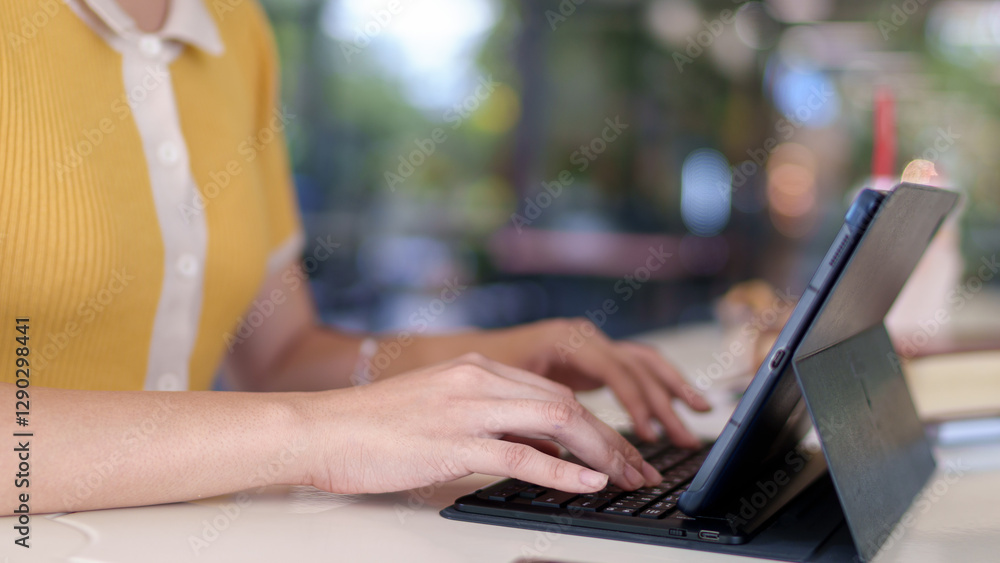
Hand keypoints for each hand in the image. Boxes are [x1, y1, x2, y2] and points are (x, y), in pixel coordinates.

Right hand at [299, 353, 662, 494]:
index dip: (595, 424)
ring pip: (555, 422)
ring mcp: (466, 409)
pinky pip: (522, 456)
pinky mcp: (452, 442)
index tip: (618, 451)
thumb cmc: (373, 426)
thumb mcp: (441, 409)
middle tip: (637, 469)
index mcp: (476, 368)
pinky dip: (562, 472)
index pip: (554, 392)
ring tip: (626, 478)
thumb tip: (539, 448)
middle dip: (610, 439)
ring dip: (600, 453)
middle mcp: (478, 380)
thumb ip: (491, 419)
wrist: (320, 429)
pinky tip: (588, 484)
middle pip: (566, 403)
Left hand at [496, 319, 711, 447]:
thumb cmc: (476, 373)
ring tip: (700, 413)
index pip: (613, 371)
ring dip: (672, 390)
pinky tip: (677, 405)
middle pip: (635, 367)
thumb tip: (564, 457)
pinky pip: (633, 367)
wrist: (458, 353)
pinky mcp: (590, 357)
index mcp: (564, 338)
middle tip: (682, 441)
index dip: (634, 405)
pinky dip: (657, 386)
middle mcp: (582, 335)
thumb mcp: (502, 395)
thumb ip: (535, 422)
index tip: (647, 436)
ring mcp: (589, 342)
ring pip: (642, 362)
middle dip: (662, 405)